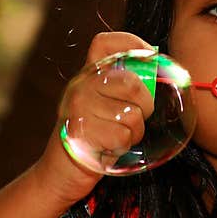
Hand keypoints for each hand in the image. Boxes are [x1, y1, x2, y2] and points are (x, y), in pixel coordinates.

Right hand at [31, 32, 156, 206]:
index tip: (150, 55)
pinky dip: (124, 146)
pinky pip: (123, 136)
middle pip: (131, 83)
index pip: (105, 43)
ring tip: (117, 136)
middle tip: (139, 116)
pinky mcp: (80, 133)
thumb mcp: (104, 106)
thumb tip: (157, 67)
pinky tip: (109, 149)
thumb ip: (123, 88)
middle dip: (145, 104)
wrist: (59, 175)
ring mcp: (77, 109)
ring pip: (132, 114)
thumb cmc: (93, 138)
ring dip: (134, 131)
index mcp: (86, 76)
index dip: (131, 42)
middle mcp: (80, 87)